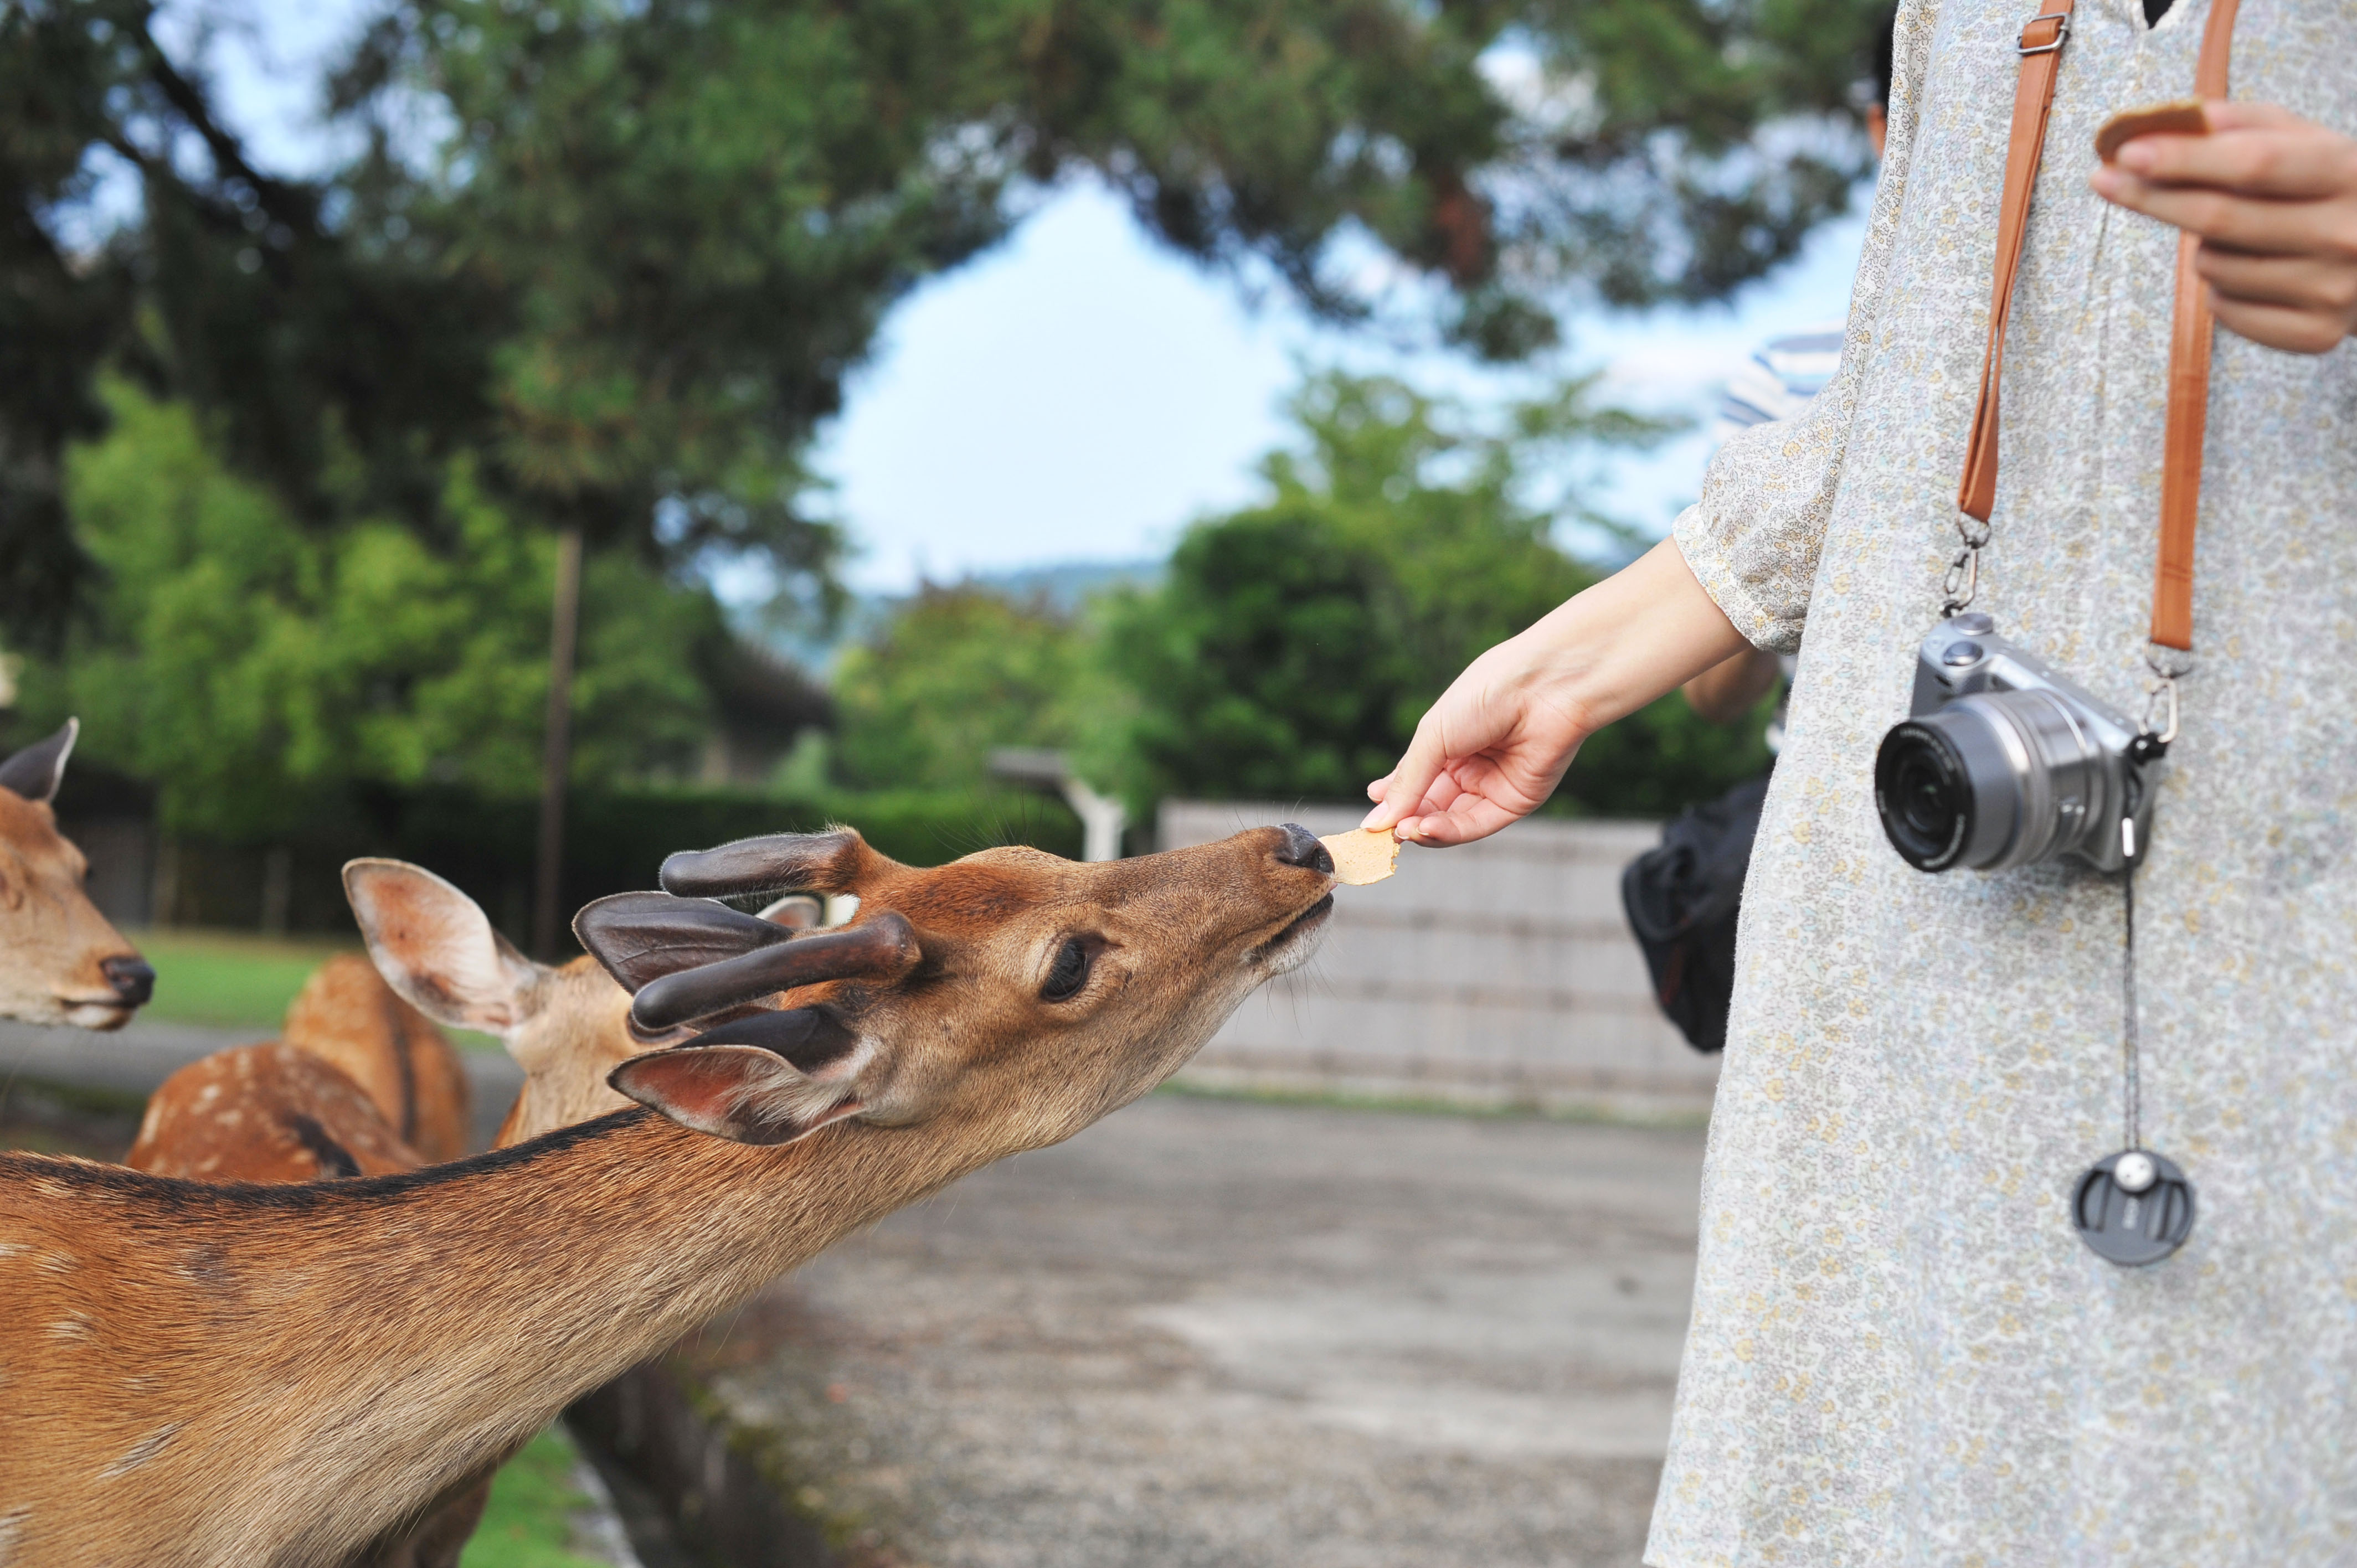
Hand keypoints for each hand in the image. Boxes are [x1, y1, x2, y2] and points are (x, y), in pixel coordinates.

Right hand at [1362, 632, 1596, 846]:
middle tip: (1381, 832)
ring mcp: (1493, 785)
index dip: (1393, 799)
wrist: (1544, 686)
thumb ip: (1407, 781)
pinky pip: (1477, 824)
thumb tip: (1376, 820)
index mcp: (1449, 741)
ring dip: (1424, 829)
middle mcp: (1471, 765)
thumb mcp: (1433, 735)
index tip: (1371, 816)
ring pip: (1451, 820)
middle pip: (1431, 805)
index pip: (1415, 780)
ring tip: (1402, 831)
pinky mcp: (1516, 801)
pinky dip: (1449, 832)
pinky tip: (1425, 829)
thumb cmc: (1487, 694)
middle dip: (1406, 819)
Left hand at [2090, 101, 2356, 354]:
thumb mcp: (2310, 144)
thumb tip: (2175, 120)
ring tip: (2238, 234)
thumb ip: (2246, 126)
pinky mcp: (2314, 335)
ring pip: (2214, 266)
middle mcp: (2347, 232)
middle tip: (2104, 179)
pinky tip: (2253, 271)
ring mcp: (2332, 290)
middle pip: (2220, 218)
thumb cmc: (2335, 191)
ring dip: (2202, 246)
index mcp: (2349, 171)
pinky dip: (2220, 289)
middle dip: (2152, 196)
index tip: (2126, 151)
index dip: (2185, 158)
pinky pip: (2224, 309)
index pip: (2254, 163)